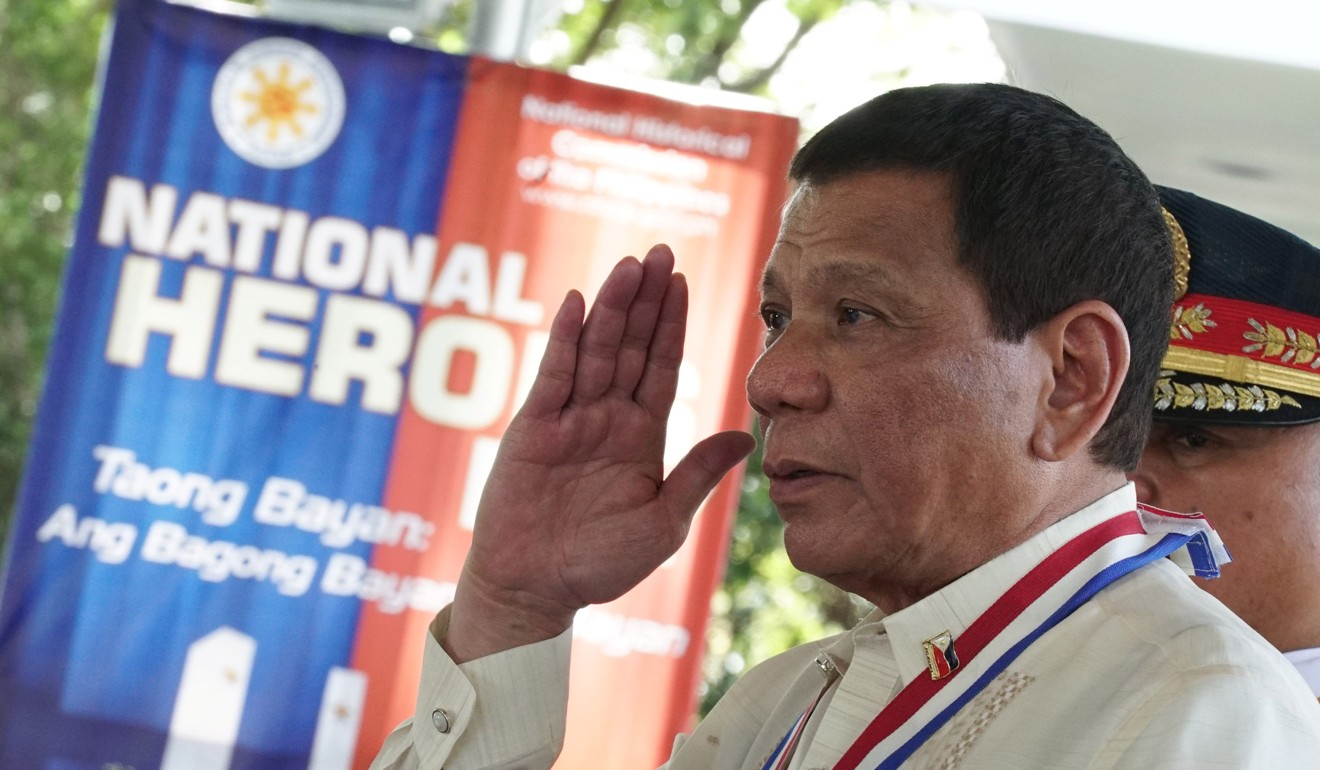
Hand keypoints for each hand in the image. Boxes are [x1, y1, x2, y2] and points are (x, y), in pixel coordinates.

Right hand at [444, 245, 755, 660]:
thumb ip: (698, 474)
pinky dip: (564, 339)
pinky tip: (577, 302)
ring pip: (595, 351)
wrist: (536, 590)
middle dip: (647, 301)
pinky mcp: (533, 428)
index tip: (684, 282)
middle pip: (632, 346)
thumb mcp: (664, 522)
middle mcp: (608, 417)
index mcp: (642, 435)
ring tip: (630, 265)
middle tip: (663, 252)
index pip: (663, 367)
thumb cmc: (600, 564)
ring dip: (613, 307)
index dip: (673, 325)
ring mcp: (570, 419)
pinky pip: (553, 376)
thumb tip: (749, 436)